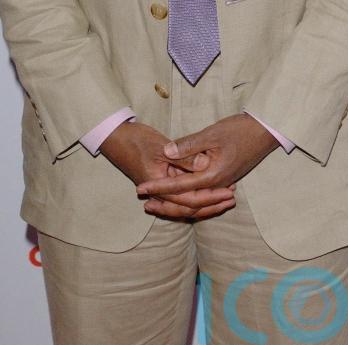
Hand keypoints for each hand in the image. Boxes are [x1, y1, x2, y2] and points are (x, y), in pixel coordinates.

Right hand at [99, 120, 235, 219]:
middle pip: (188, 208)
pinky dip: (195, 197)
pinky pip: (180, 197)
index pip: (189, 199)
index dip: (211, 197)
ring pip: (185, 205)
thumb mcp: (162, 146)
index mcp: (160, 186)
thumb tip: (205, 166)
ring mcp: (159, 190)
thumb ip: (183, 158)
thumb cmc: (137, 139)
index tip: (228, 193)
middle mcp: (159, 194)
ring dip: (205, 203)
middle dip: (211, 205)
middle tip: (231, 199)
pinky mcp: (160, 184)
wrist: (116, 138)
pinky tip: (207, 193)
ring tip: (224, 199)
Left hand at [136, 114, 278, 203]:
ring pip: (196, 202)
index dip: (158, 187)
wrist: (265, 131)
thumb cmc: (239, 130)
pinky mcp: (225, 179)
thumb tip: (167, 152)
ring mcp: (223, 183)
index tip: (141, 188)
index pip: (179, 187)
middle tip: (144, 201)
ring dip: (176, 202)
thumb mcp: (212, 134)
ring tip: (157, 201)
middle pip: (187, 202)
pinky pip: (204, 196)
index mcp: (212, 176)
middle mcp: (217, 185)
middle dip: (164, 203)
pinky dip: (189, 198)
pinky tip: (180, 193)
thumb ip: (189, 145)